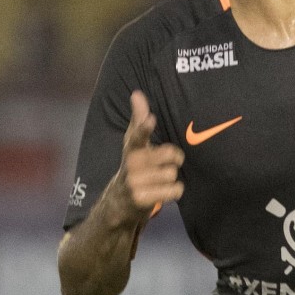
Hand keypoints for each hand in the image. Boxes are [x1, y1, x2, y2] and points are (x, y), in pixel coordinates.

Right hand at [117, 90, 184, 215]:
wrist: (120, 202)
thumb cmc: (135, 165)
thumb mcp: (134, 143)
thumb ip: (139, 118)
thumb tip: (137, 93)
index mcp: (132, 148)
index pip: (138, 135)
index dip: (145, 127)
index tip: (151, 119)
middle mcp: (130, 164)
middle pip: (171, 155)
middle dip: (174, 159)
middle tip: (165, 164)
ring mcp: (134, 183)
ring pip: (173, 173)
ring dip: (172, 178)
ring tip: (158, 180)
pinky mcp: (141, 200)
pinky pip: (174, 190)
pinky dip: (174, 191)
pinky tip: (162, 191)